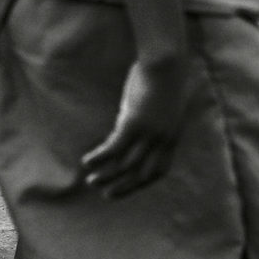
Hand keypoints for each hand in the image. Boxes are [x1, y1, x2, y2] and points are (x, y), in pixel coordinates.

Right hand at [81, 56, 190, 198]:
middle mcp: (162, 140)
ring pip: (126, 164)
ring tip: (91, 182)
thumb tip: (146, 118)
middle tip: (107, 195)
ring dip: (107, 176)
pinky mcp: (133, 123)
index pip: (159, 170)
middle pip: (143, 173)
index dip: (143, 182)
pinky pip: (114, 148)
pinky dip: (100, 158)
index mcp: (172, 137)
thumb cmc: (166, 78)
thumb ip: (159, 118)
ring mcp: (149, 133)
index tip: (129, 186)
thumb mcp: (166, 104)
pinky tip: (86, 162)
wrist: (167, 63)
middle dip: (124, 187)